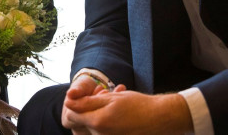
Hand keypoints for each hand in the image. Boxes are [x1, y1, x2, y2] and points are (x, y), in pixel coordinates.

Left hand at [63, 83, 193, 134]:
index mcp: (98, 123)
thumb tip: (67, 101)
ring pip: (91, 129)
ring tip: (113, 106)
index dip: (76, 104)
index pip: (71, 116)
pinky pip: (101, 134)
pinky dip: (105, 125)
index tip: (88, 96)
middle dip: (89, 110)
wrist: (160, 119)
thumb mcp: (112, 98)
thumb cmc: (138, 106)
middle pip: (82, 123)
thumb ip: (87, 102)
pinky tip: (118, 117)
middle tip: (105, 97)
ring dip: (97, 117)